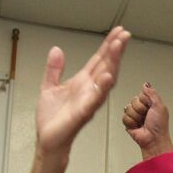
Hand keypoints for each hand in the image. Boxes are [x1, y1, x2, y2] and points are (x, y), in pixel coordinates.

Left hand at [35, 26, 129, 157]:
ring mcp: (89, 101)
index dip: (108, 45)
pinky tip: (107, 76)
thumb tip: (57, 49)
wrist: (48, 141)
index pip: (99, 60)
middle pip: (106, 66)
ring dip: (113, 63)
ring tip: (118, 47)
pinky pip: (95, 100)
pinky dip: (101, 88)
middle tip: (124, 34)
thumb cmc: (52, 119)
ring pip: (105, 79)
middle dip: (115, 50)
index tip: (118, 32)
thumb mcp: (49, 87)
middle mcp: (89, 90)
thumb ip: (54, 69)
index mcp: (82, 82)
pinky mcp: (82, 113)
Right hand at [122, 84, 172, 157]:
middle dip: (140, 109)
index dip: (145, 101)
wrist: (153, 139)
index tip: (150, 107)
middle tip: (146, 116)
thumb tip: (146, 84)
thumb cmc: (159, 126)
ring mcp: (135, 116)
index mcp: (150, 104)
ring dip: (136, 116)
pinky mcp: (129, 123)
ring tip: (142, 122)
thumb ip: (152, 93)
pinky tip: (137, 126)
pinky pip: (124, 117)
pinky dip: (131, 122)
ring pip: (128, 109)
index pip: (141, 95)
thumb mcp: (160, 106)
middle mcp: (142, 109)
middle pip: (133, 101)